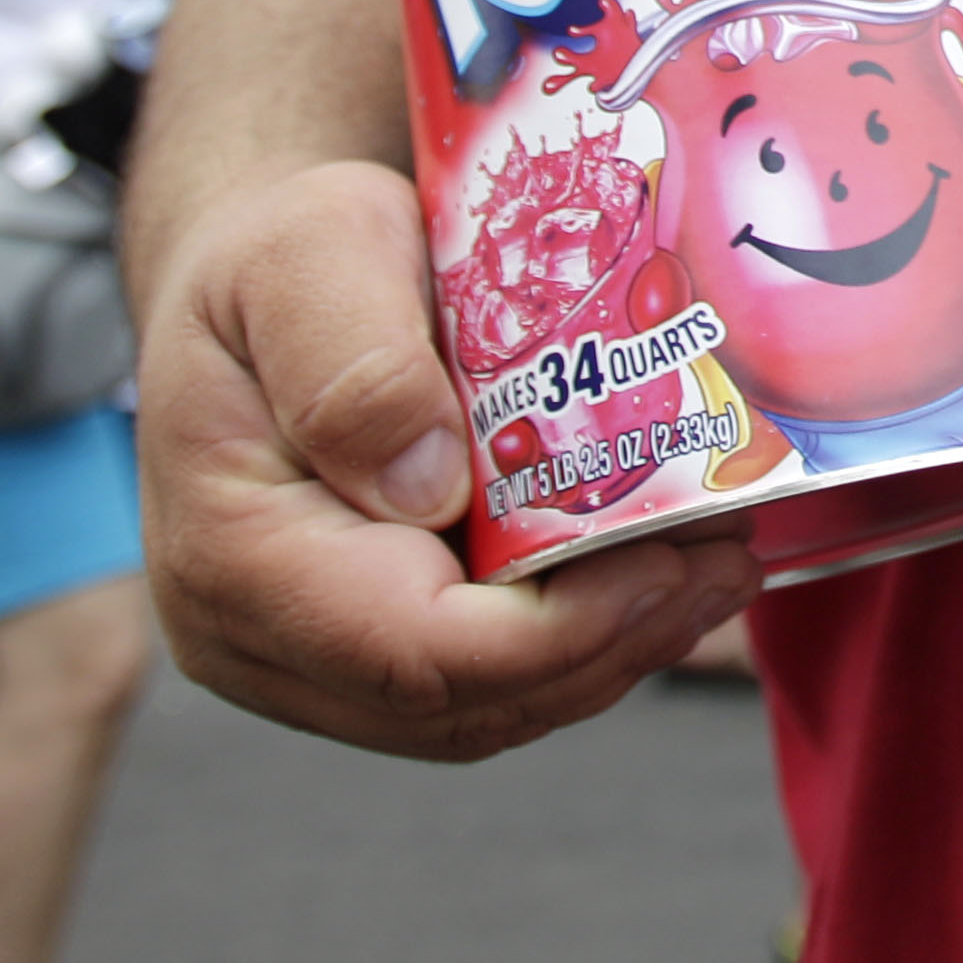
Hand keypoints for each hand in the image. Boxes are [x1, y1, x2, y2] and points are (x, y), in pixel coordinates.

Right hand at [138, 159, 757, 760]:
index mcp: (234, 556)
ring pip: (483, 707)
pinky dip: (580, 640)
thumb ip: (353, 363)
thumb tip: (429, 488)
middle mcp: (258, 636)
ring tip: (719, 563)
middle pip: (460, 702)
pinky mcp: (361, 648)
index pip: (412, 651)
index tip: (666, 563)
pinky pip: (483, 681)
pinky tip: (660, 574)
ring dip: (614, 650)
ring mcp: (308, 657)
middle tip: (728, 558)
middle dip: (612, 644)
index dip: (557, 633)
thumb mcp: (305, 255)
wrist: (249, 277)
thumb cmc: (274, 255)